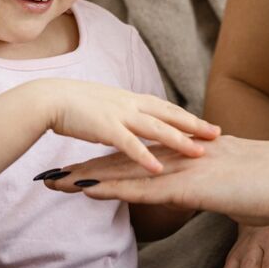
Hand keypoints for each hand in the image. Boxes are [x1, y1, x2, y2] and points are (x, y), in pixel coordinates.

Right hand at [37, 79, 219, 173]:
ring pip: (157, 128)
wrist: (50, 98)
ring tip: (199, 153)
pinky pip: (129, 144)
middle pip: (170, 115)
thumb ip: (125, 112)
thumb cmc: (75, 104)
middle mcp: (130, 104)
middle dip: (195, 126)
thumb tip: (137, 121)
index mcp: (131, 98)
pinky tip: (159, 169)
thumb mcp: (108, 104)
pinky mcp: (104, 127)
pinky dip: (145, 156)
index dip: (189, 118)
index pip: (168, 108)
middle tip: (218, 135)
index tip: (209, 125)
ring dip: (179, 141)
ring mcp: (119, 114)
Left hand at [40, 134, 268, 223]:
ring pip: (126, 172)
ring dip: (87, 178)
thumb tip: (214, 195)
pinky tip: (89, 192)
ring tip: (53, 182)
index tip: (78, 169)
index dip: (108, 164)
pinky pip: (145, 188)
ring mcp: (186, 169)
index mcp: (192, 156)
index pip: (140, 159)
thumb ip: (221, 188)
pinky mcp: (193, 185)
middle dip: (84, 169)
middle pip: (123, 162)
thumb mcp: (241, 189)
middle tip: (48, 176)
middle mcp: (182, 157)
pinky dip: (114, 189)